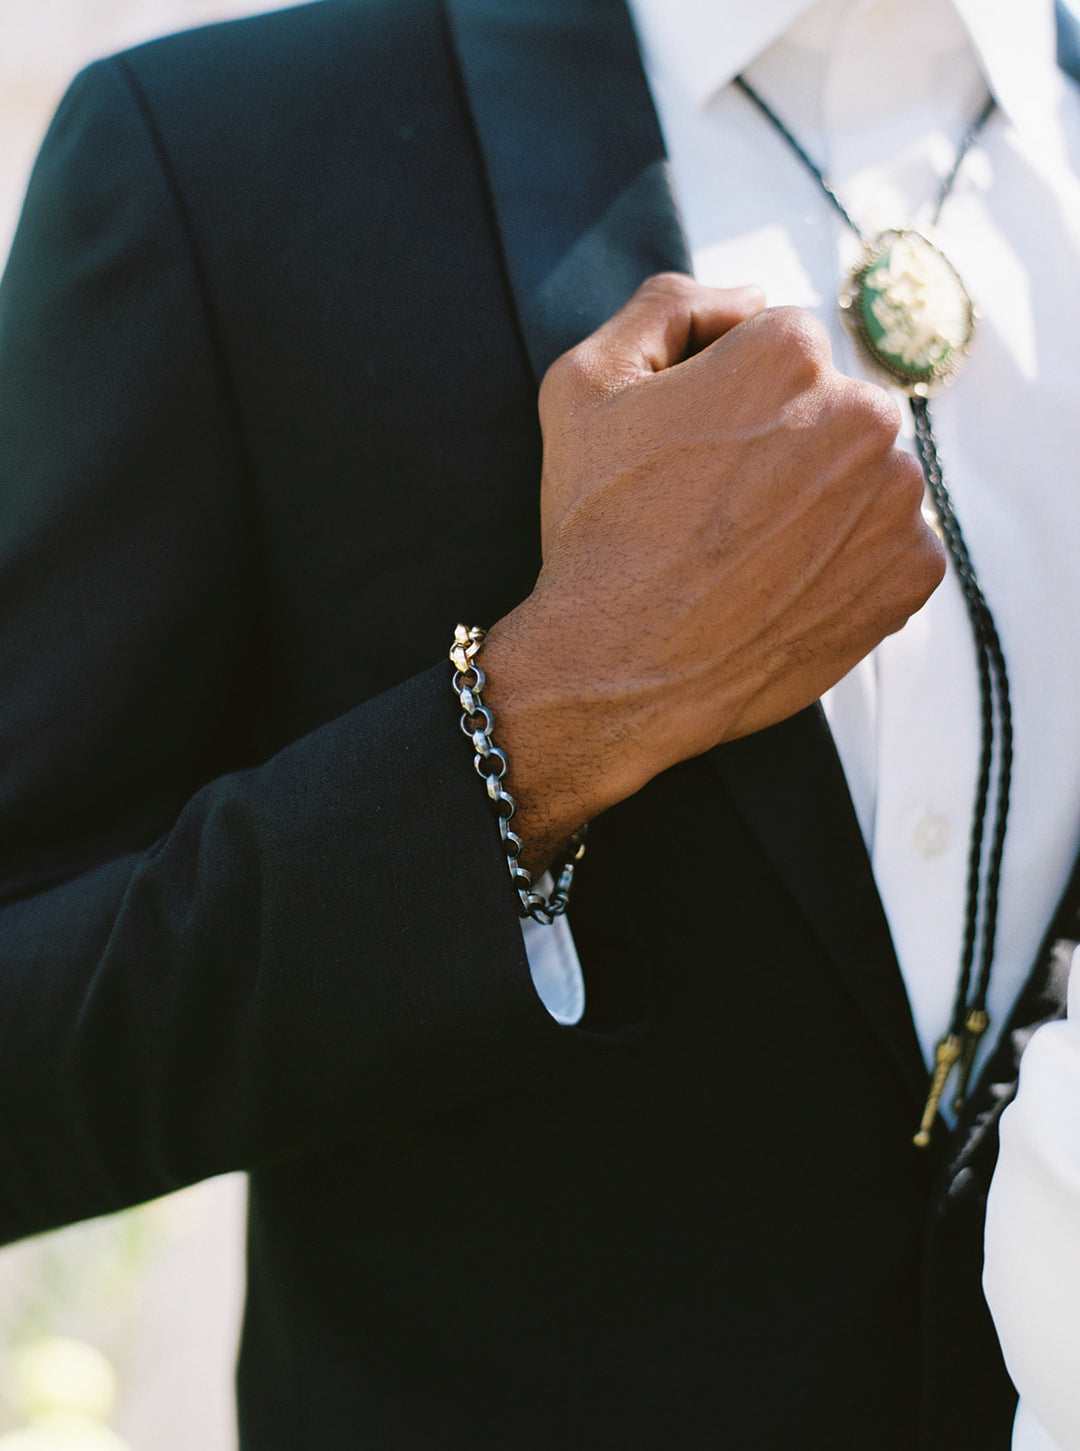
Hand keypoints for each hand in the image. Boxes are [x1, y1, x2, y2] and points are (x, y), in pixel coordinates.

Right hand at [481, 273, 944, 865]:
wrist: (618, 667)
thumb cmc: (595, 529)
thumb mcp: (584, 382)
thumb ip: (668, 305)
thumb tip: (750, 293)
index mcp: (790, 351)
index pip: (782, 345)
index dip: (729, 397)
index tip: (695, 452)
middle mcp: (863, 412)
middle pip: (832, 407)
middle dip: (785, 445)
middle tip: (717, 509)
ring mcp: (897, 498)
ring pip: (865, 476)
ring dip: (821, 502)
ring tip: (749, 554)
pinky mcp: (912, 573)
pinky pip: (891, 546)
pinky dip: (847, 562)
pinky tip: (784, 586)